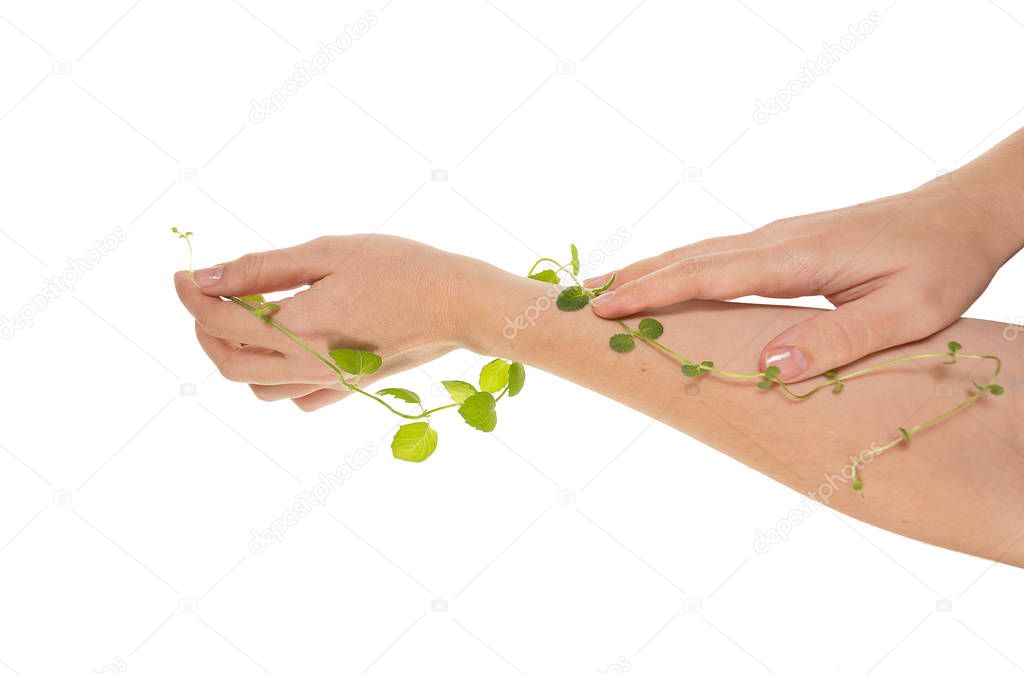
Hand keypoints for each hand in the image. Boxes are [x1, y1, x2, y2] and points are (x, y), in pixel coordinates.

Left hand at [173, 234, 491, 410]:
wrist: (460, 304)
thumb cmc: (402, 268)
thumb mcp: (330, 253)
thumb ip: (264, 267)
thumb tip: (207, 276)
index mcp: (300, 327)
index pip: (221, 319)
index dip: (192, 295)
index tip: (182, 274)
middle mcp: (309, 364)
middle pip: (229, 364)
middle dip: (204, 330)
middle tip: (204, 298)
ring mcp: (332, 382)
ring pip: (258, 388)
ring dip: (237, 356)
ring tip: (244, 320)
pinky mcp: (352, 387)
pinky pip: (298, 399)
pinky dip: (278, 378)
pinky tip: (289, 348)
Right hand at [585, 177, 1021, 380]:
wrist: (964, 213)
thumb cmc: (941, 264)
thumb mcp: (906, 314)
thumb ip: (838, 340)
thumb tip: (768, 367)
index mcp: (797, 257)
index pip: (707, 276)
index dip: (651, 293)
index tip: (601, 307)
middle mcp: (776, 240)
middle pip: (687, 258)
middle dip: (630, 279)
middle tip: (574, 299)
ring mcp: (778, 238)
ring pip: (698, 253)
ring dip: (648, 271)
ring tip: (602, 289)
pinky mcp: (786, 243)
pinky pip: (717, 256)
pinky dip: (678, 268)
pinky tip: (666, 280)